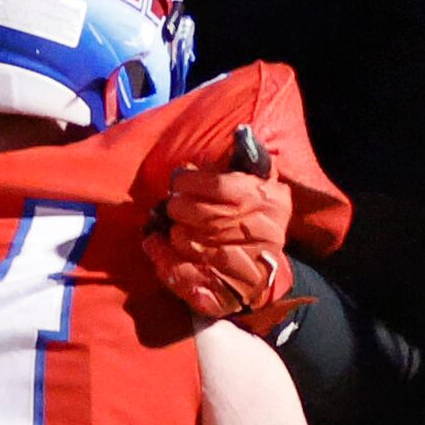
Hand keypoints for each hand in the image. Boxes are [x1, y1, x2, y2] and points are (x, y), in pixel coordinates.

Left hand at [146, 164, 296, 323]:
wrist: (269, 276)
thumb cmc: (260, 222)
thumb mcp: (265, 188)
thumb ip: (252, 161)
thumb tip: (241, 131)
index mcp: (263, 203)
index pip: (218, 185)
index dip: (190, 181)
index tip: (180, 180)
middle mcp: (253, 234)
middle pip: (196, 213)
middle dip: (177, 207)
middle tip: (174, 206)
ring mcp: (237, 267)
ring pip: (184, 242)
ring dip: (168, 233)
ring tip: (165, 228)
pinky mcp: (220, 293)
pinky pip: (182, 276)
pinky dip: (164, 261)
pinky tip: (156, 247)